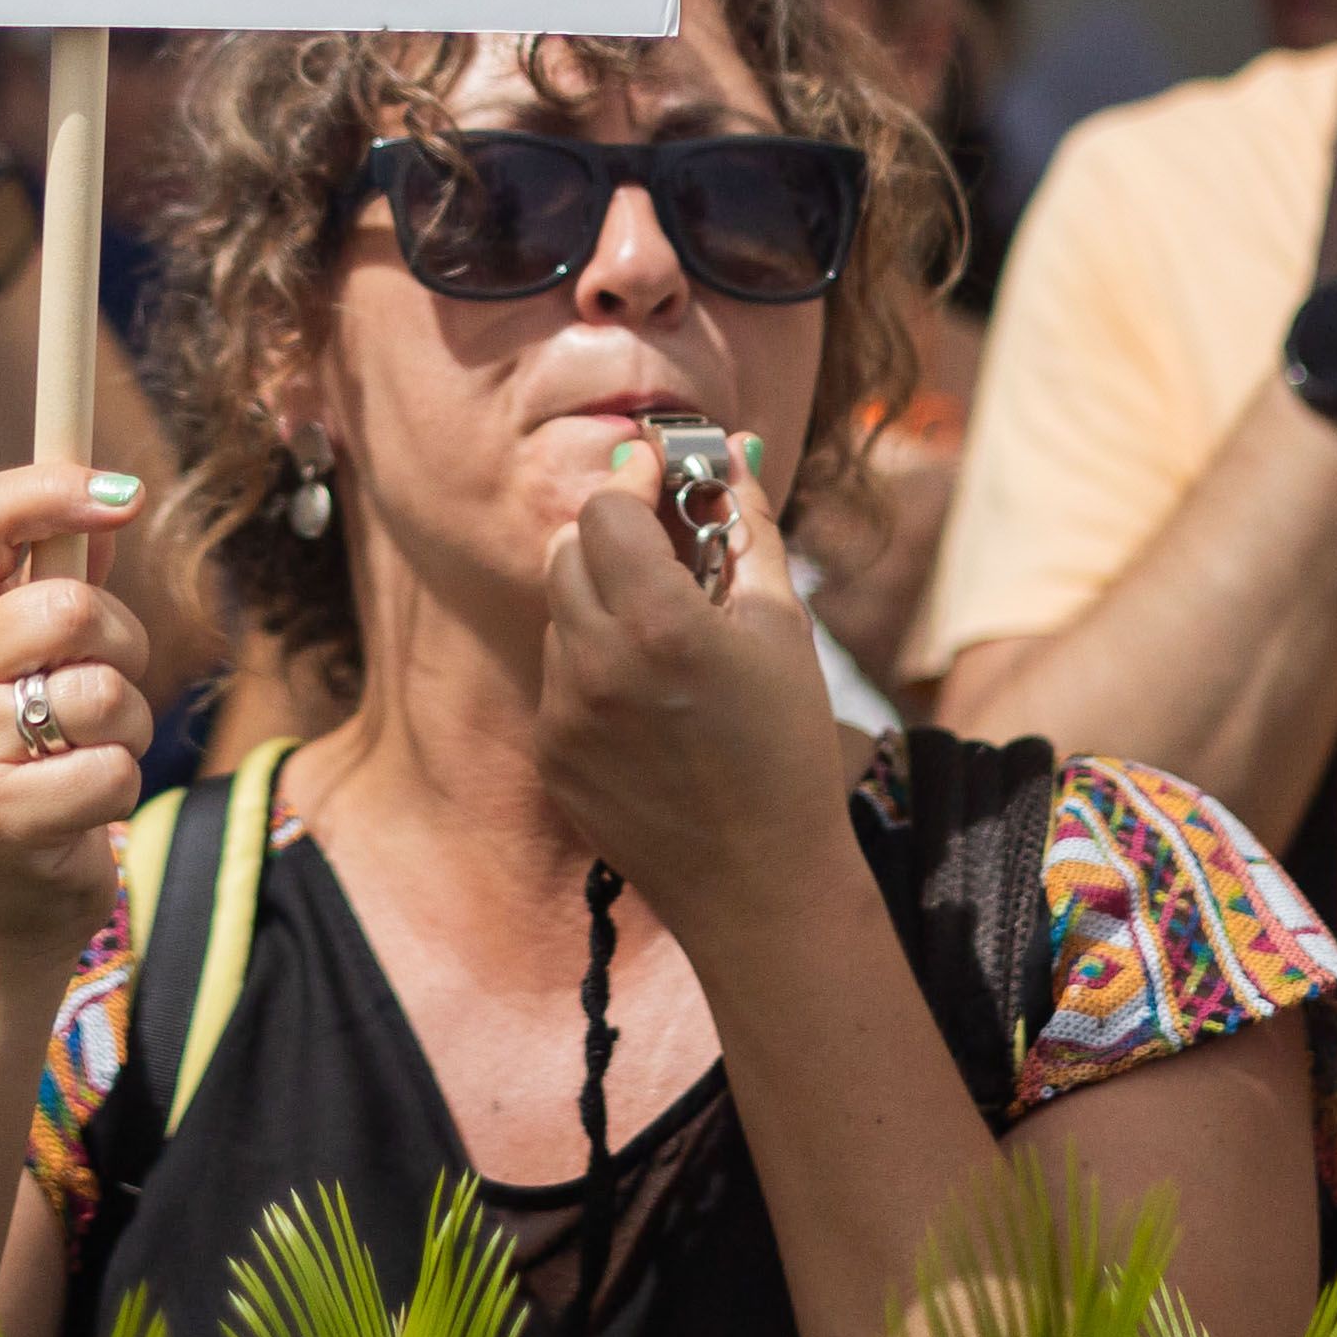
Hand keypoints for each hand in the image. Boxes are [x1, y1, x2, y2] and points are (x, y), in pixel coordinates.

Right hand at [0, 461, 157, 963]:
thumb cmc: (30, 753)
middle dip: (123, 645)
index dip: (53, 490)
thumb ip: (62, 578)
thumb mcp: (33, 659)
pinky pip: (112, 771)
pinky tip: (82, 806)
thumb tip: (109, 501)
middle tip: (109, 682)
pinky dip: (121, 788)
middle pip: (68, 608)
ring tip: (92, 751)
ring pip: (102, 694)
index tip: (125, 495)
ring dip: (130, 725)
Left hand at [536, 436, 844, 923]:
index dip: (632, 483)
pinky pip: (558, 678)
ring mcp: (562, 713)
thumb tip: (729, 453)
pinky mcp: (550, 753)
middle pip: (567, 551)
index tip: (653, 472)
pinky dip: (593, 668)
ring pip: (560, 615)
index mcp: (658, 624)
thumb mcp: (784, 630)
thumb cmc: (787, 750)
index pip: (607, 509)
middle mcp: (594, 663)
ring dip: (601, 605)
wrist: (759, 883)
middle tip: (661, 551)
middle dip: (610, 538)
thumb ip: (748, 529)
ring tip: (667, 644)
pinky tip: (649, 704)